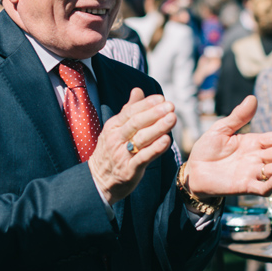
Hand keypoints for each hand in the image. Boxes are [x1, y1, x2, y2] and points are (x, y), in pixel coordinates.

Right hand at [87, 89, 176, 204]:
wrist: (99, 180)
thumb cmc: (111, 151)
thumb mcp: (115, 129)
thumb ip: (128, 110)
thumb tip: (138, 90)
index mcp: (113, 127)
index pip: (130, 112)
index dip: (146, 104)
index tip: (161, 98)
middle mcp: (116, 139)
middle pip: (136, 123)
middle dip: (154, 113)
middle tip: (170, 106)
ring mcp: (122, 155)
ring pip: (141, 139)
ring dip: (158, 128)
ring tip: (172, 119)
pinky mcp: (129, 170)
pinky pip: (143, 158)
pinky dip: (155, 149)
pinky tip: (167, 141)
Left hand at [183, 95, 271, 197]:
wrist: (193, 170)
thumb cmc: (207, 149)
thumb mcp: (221, 129)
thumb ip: (238, 117)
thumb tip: (253, 98)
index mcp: (253, 143)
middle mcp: (257, 158)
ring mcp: (252, 173)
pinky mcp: (245, 186)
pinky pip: (262, 187)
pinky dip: (271, 184)